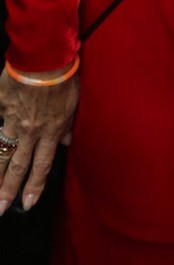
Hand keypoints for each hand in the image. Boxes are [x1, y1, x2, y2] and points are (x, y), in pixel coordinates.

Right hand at [0, 66, 78, 214]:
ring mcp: (12, 118)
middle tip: (0, 209)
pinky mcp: (1, 103)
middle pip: (17, 165)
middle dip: (7, 190)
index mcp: (51, 130)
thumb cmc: (65, 75)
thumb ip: (69, 124)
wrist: (45, 55)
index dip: (34, 186)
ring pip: (1, 150)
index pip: (42, 165)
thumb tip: (67, 141)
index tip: (27, 205)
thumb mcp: (75, 102)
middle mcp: (31, 130)